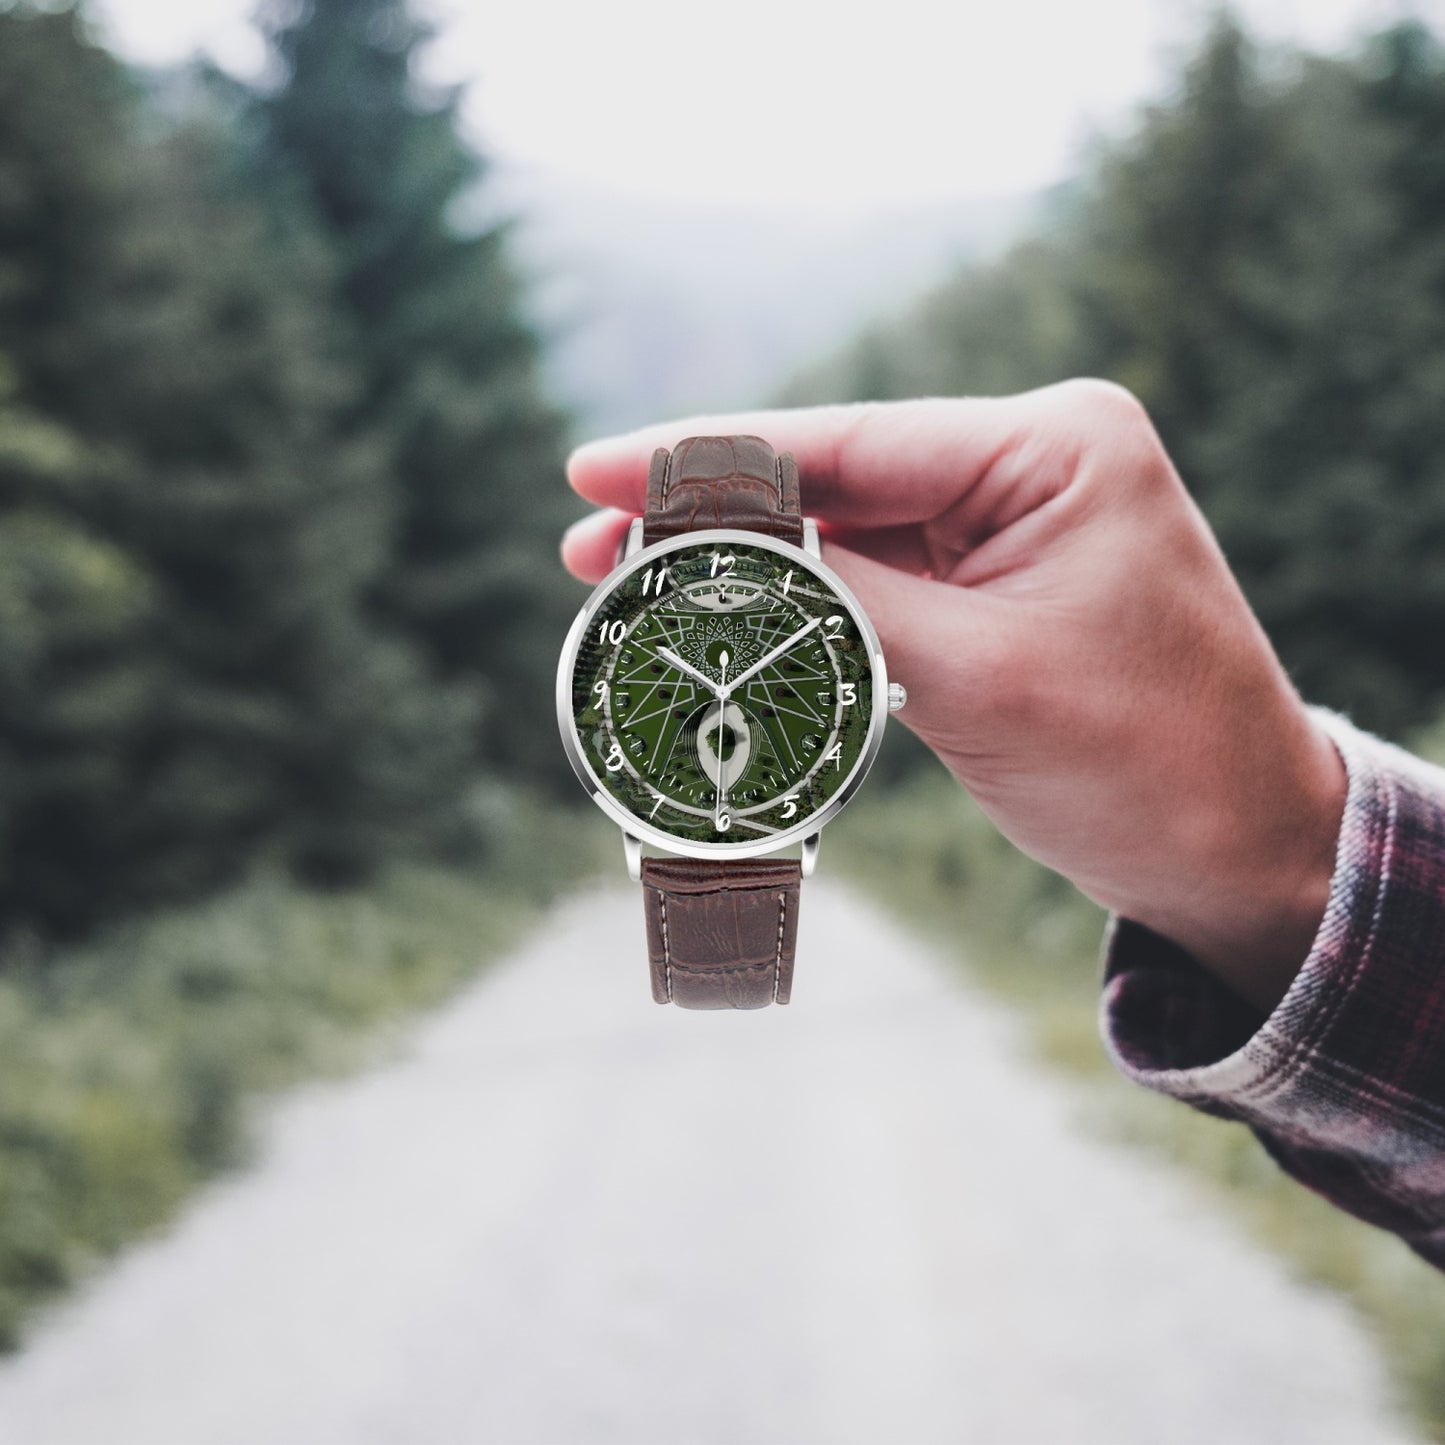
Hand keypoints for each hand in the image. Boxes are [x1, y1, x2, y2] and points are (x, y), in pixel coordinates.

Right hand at [563, 382, 1346, 1011]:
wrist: (1242, 853)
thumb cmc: (1147, 766)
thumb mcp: (977, 676)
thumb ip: (838, 599)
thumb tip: (708, 551)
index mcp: (1055, 446)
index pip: (848, 441)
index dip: (706, 461)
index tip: (592, 472)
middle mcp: (1033, 463)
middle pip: (834, 478)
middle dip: (712, 517)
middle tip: (587, 547)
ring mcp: (1014, 524)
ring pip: (845, 532)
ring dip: (748, 566)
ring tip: (631, 589)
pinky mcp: (996, 587)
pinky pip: (878, 581)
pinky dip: (802, 605)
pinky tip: (727, 619)